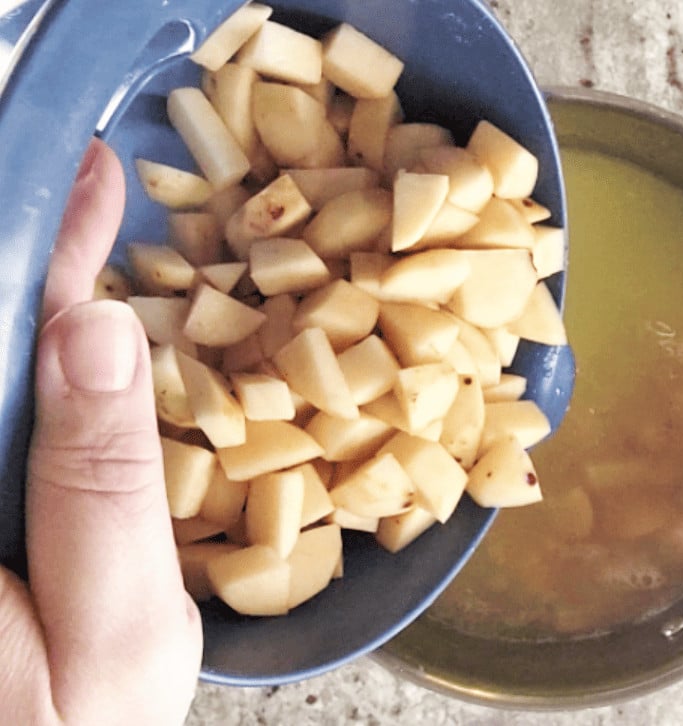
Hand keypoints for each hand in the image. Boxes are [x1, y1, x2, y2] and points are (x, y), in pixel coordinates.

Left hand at [0, 139, 200, 723]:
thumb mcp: (118, 625)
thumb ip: (103, 481)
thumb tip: (99, 328)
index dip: (41, 253)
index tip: (88, 173)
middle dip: (34, 270)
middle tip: (87, 188)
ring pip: (0, 380)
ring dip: (34, 312)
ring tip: (78, 238)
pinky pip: (6, 419)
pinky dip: (36, 366)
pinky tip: (64, 340)